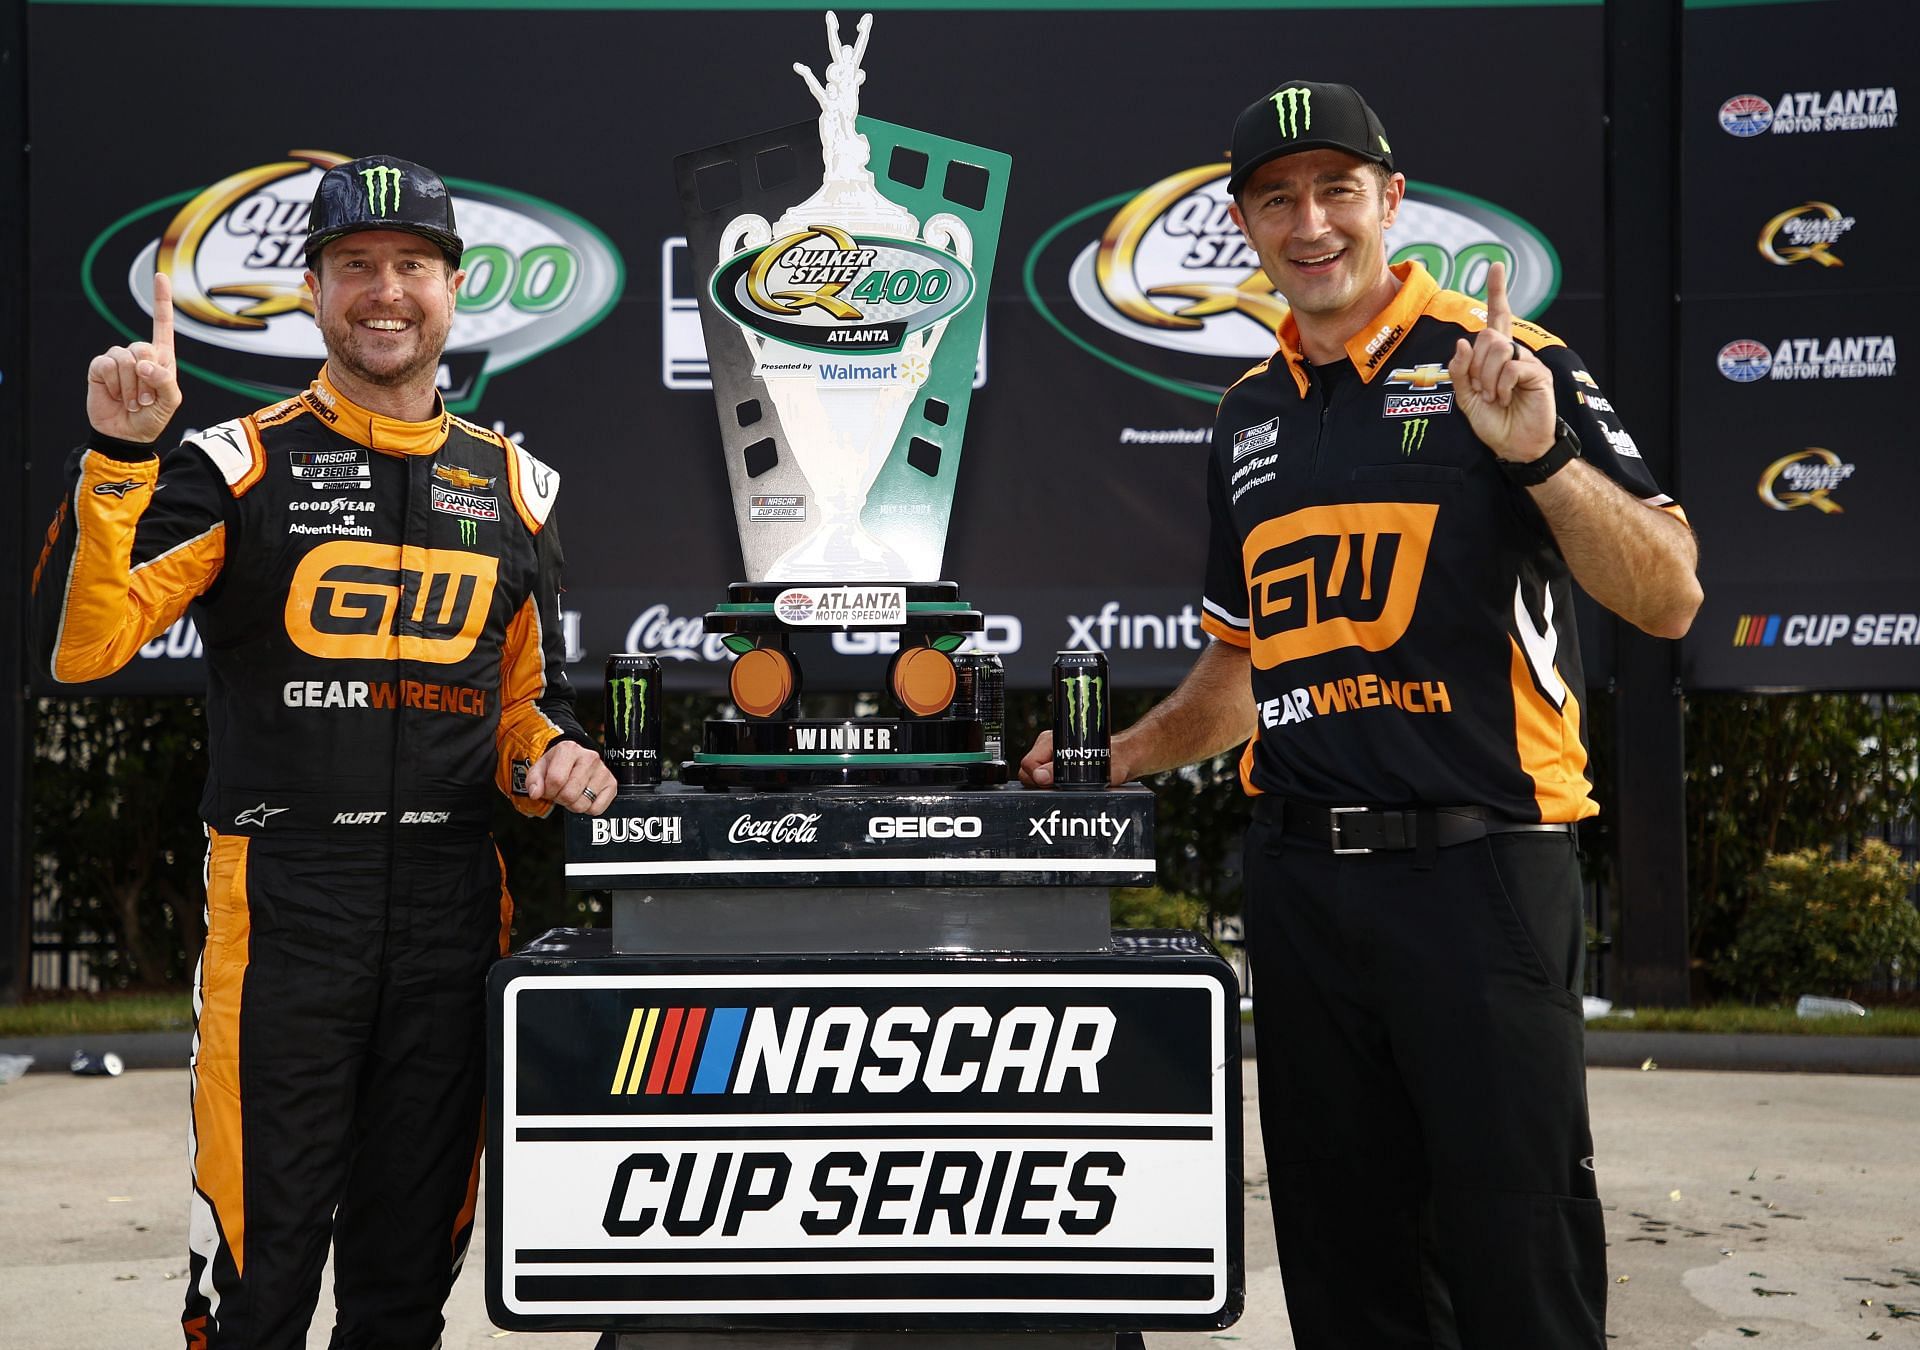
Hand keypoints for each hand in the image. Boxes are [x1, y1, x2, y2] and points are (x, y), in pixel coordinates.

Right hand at [87, 272, 181, 443]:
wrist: (126, 435)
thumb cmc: (152, 418)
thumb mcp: (170, 402)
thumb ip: (165, 381)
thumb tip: (145, 364)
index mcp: (162, 358)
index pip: (162, 324)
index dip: (161, 300)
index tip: (159, 275)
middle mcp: (139, 354)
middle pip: (143, 347)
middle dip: (146, 379)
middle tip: (145, 399)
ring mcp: (118, 359)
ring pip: (125, 359)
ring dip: (130, 386)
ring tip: (132, 401)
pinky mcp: (100, 367)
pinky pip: (106, 365)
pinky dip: (113, 384)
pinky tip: (114, 395)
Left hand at [524, 740, 616, 815]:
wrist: (575, 761)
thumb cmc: (556, 766)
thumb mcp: (539, 769)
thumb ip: (533, 780)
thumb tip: (535, 793)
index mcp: (569, 749)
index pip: (556, 780)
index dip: (548, 791)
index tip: (548, 789)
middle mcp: (589, 757)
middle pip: (569, 794)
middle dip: (560, 799)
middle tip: (560, 792)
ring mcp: (603, 771)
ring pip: (583, 804)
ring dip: (573, 805)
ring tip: (572, 793)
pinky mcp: (612, 784)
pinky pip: (597, 809)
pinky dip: (587, 808)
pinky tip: (584, 796)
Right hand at [1018, 730, 1130, 787]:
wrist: (1123, 760)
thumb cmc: (1113, 759)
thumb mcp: (1092, 768)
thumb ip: (1061, 771)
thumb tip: (1041, 776)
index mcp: (1052, 740)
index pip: (1028, 763)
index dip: (1037, 777)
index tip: (1050, 783)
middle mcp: (1048, 747)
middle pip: (1027, 771)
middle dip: (1040, 783)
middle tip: (1059, 786)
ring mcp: (1049, 757)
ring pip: (1033, 777)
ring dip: (1046, 786)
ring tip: (1066, 785)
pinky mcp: (1054, 768)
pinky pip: (1043, 781)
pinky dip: (1051, 787)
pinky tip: (1064, 788)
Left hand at [1446, 261, 1554, 464]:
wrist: (1515, 446)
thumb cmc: (1493, 422)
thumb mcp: (1466, 398)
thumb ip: (1460, 371)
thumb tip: (1462, 342)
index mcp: (1495, 355)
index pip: (1496, 317)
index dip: (1497, 291)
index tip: (1496, 265)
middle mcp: (1513, 352)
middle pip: (1487, 336)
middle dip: (1476, 367)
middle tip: (1482, 391)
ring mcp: (1527, 361)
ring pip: (1498, 349)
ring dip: (1488, 378)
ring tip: (1496, 398)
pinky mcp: (1539, 373)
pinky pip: (1512, 367)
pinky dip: (1502, 386)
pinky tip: (1508, 399)